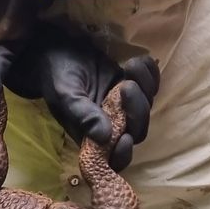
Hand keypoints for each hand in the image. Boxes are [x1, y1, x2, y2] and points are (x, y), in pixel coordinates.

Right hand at [0, 25, 160, 170]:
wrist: (58, 51)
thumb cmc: (57, 77)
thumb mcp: (65, 96)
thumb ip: (83, 115)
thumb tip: (104, 136)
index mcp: (93, 136)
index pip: (114, 158)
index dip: (124, 154)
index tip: (125, 137)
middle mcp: (112, 125)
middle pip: (138, 130)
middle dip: (137, 110)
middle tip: (126, 86)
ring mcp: (124, 106)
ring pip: (147, 107)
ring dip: (145, 87)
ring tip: (129, 66)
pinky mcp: (132, 86)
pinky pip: (151, 85)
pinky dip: (150, 73)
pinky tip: (138, 61)